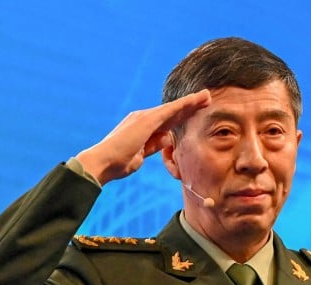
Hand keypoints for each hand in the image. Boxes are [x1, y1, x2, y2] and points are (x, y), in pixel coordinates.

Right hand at [76, 89, 210, 183]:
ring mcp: (144, 117)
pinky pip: (169, 111)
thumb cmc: (119, 163)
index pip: (168, 120)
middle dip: (190, 105)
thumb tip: (167, 138)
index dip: (183, 115)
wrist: (103, 163)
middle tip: (207, 97)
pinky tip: (194, 100)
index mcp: (142, 127)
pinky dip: (183, 105)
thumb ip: (154, 145)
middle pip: (172, 111)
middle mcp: (143, 118)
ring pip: (173, 108)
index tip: (197, 111)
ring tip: (206, 95)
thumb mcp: (141, 155)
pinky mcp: (147, 120)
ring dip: (190, 102)